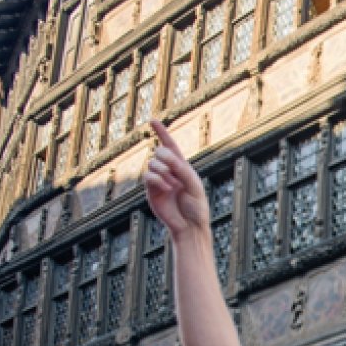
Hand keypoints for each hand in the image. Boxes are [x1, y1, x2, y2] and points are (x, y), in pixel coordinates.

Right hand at [143, 120, 209, 238]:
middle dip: (167, 158)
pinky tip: (168, 189)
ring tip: (174, 186)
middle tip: (176, 172)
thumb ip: (181, 169)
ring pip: (152, 164)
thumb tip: (163, 155)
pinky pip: (148, 177)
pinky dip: (158, 180)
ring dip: (164, 172)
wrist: (190, 225)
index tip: (152, 120)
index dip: (162, 132)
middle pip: (159, 152)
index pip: (170, 146)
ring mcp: (159, 180)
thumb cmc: (196, 207)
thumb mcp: (194, 185)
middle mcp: (169, 171)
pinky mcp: (151, 190)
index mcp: (182, 167)